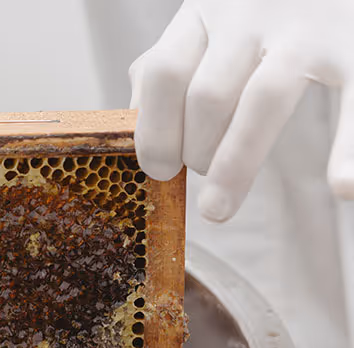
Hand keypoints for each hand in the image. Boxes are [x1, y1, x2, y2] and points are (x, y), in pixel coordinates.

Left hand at [131, 0, 353, 220]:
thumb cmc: (261, 0)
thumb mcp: (208, 15)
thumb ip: (172, 60)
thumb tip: (133, 120)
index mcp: (205, 10)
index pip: (164, 74)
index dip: (154, 130)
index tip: (157, 170)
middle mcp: (250, 14)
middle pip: (207, 96)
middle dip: (195, 151)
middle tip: (202, 174)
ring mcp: (306, 27)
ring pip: (261, 102)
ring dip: (235, 165)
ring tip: (218, 209)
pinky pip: (353, 100)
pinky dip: (349, 147)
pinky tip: (342, 186)